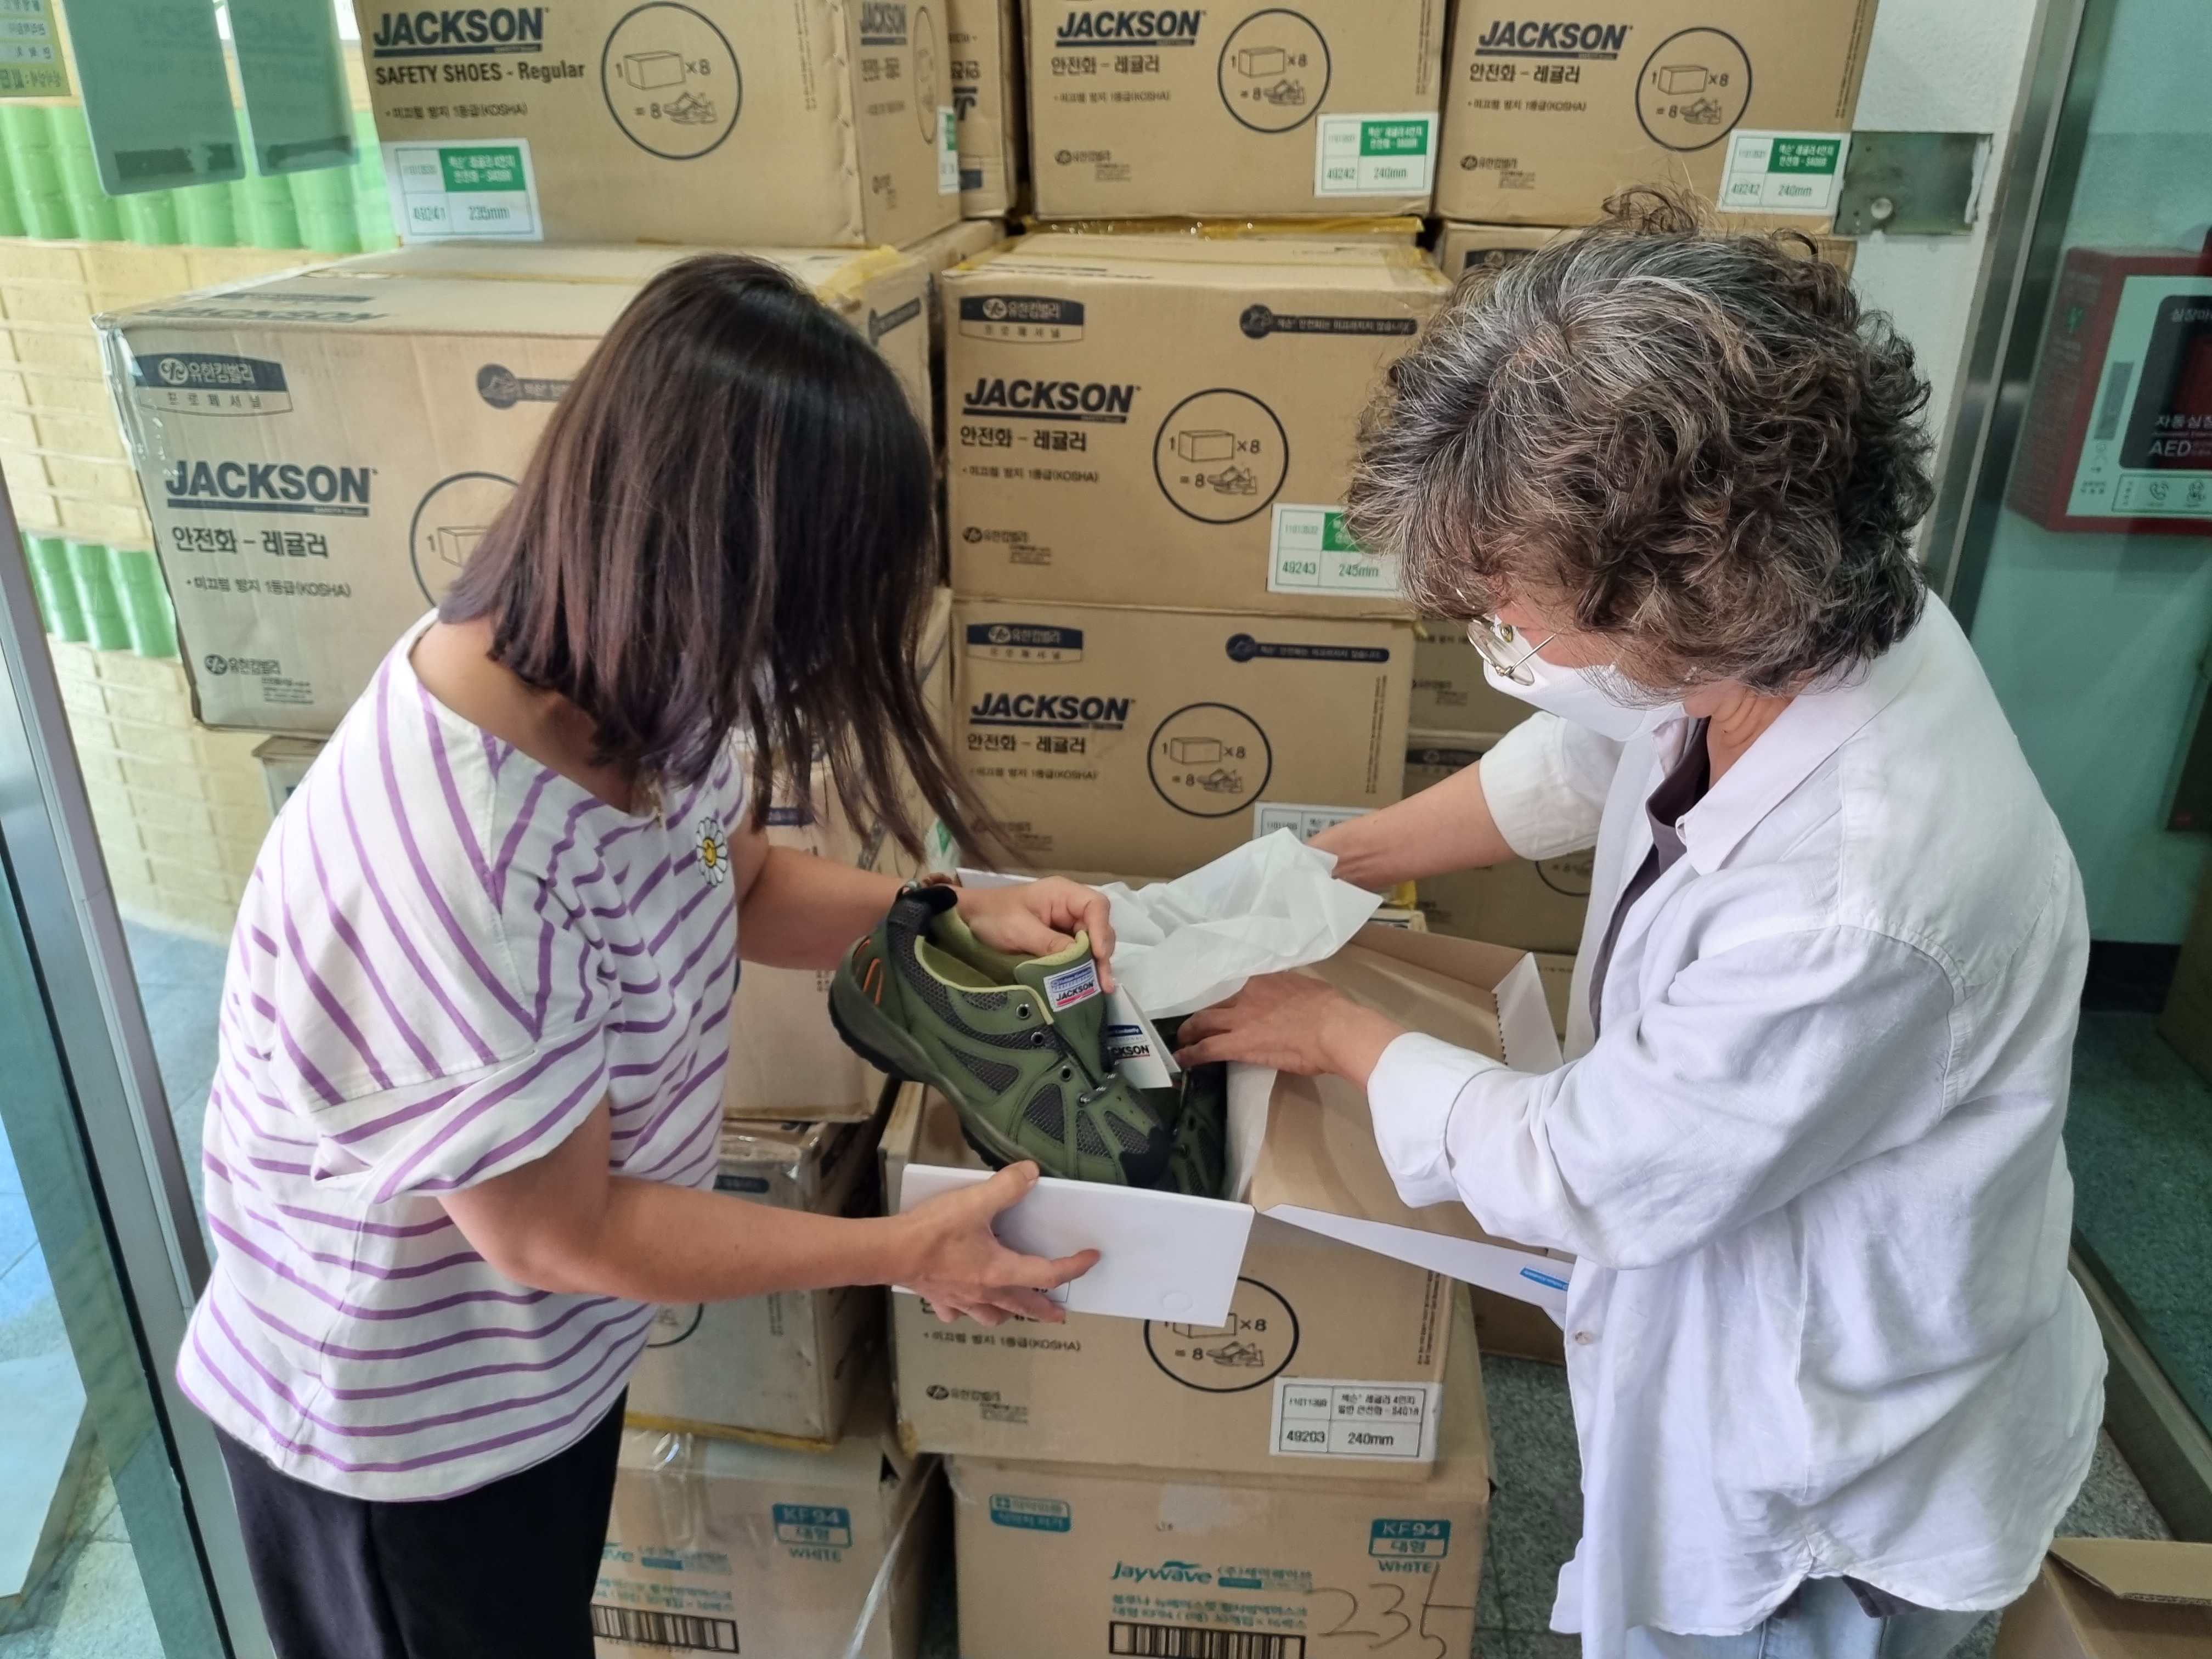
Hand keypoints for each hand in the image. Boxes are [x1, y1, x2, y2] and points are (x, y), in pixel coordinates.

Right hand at [897, 1163, 1099, 1325]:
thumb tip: (1031, 1174)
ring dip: (1008, 1313)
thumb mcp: (974, 1201)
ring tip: (1014, 1309)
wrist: (889, 1252)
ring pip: (993, 1315)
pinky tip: (963, 1304)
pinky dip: (965, 1310)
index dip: (1074, 1266)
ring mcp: (961, 1299)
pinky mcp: (939, 1298)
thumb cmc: (932, 1231)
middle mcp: (986, 1292)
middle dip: (1045, 1311)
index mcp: (1001, 1271)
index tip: (1090, 1259)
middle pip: (1025, 1307)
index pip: (1048, 1274)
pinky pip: (958, 1312)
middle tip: (1060, 1315)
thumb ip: (1007, 1186)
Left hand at [955, 878, 1117, 991]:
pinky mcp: (1058, 940)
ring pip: (1091, 942)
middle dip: (1101, 953)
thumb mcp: (1019, 930)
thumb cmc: (991, 916)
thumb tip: (1081, 960)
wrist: (967, 919)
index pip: (1096, 906)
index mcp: (1061, 893)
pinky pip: (1078, 952)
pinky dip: (1083, 967)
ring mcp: (1065, 924)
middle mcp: (1069, 907)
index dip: (1101, 930)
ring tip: (1099, 988)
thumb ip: (1051, 944)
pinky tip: (1088, 984)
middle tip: (1102, 983)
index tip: (1097, 955)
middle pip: (1099, 926)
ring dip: (1095, 964)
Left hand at [1173, 972, 1406, 1087]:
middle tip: (1192, 1019)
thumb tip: (1290, 995)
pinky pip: (1206, 1048)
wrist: (1334, 1028)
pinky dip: (1190, 1053)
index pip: (1233, 981)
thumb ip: (1290, 989)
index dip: (1222, 992)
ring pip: (1202, 1021)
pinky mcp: (1238, 1043)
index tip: (1218, 997)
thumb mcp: (1307, 986)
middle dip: (1198, 1009)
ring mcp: (1239, 1018)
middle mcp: (1245, 994)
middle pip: (1211, 999)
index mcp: (1263, 979)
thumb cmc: (1330, 1009)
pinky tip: (1182, 1059)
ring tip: (1182, 1039)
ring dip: (1189, 1030)